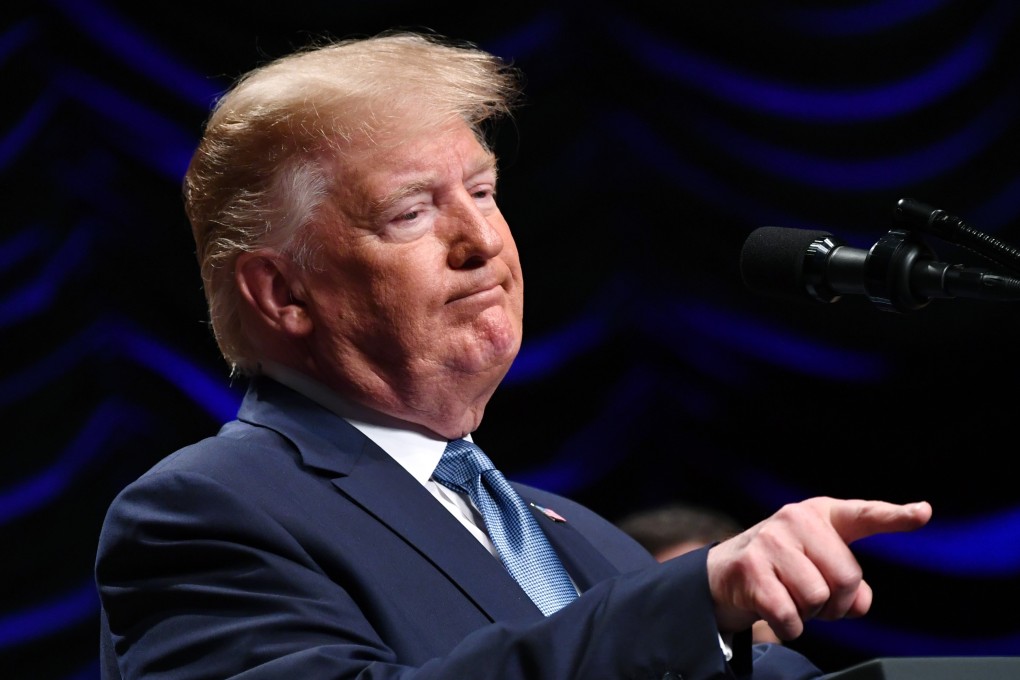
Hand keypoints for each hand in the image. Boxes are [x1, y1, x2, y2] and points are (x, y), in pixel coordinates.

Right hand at [706, 497, 931, 639]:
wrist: (725, 574)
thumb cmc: (784, 569)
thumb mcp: (820, 568)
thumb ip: (851, 585)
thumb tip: (859, 602)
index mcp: (821, 515)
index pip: (864, 515)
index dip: (895, 517)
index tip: (922, 513)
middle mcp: (796, 519)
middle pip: (847, 577)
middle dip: (837, 602)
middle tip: (815, 599)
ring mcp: (770, 541)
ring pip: (818, 597)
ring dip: (810, 614)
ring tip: (791, 599)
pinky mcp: (751, 569)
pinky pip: (790, 616)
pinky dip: (789, 627)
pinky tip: (775, 612)